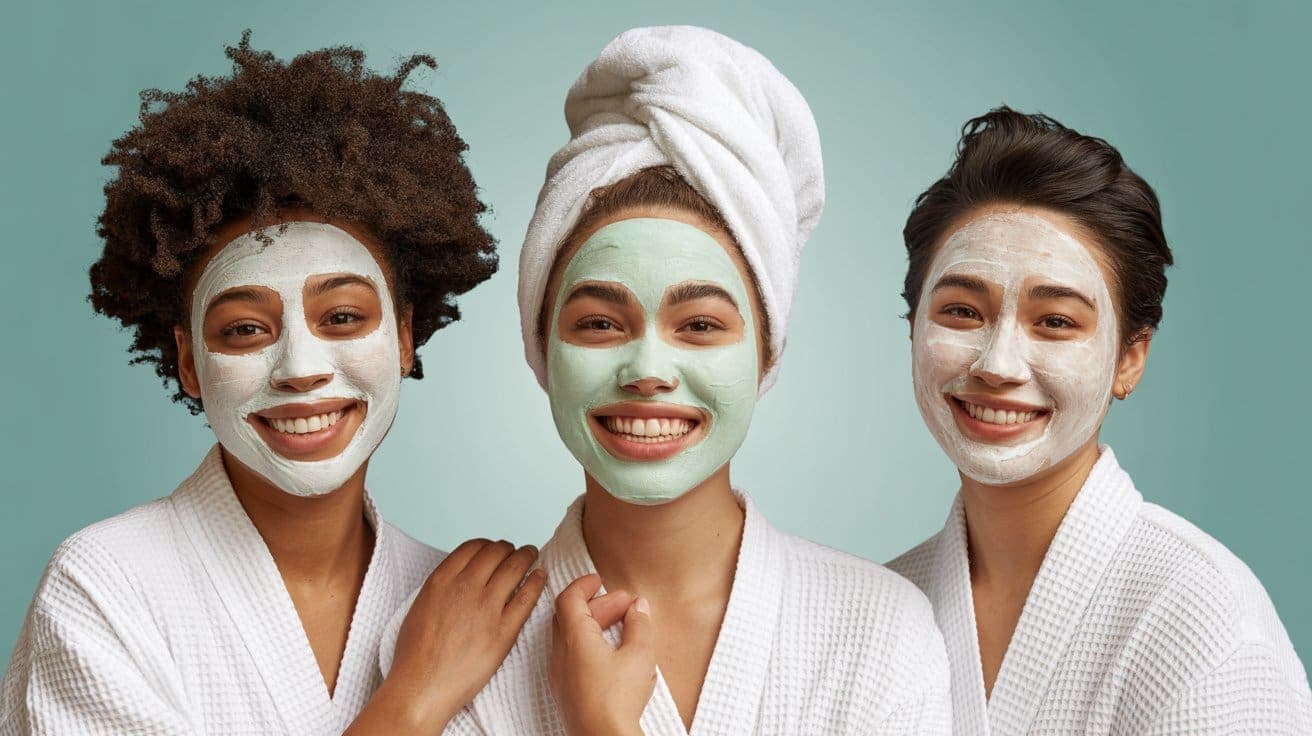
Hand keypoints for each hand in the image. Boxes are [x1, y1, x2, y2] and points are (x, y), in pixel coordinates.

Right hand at [346, 538, 546, 733]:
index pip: (473, 547)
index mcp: (442, 580)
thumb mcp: (421, 607)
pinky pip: (527, 597)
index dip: (488, 544)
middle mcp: (465, 587)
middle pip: (496, 552)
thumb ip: (442, 588)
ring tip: (532, 555)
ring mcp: (486, 607)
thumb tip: (457, 580)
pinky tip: (540, 576)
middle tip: (517, 551)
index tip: (495, 549)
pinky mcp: (504, 630)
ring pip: (514, 568)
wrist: (422, 686)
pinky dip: (536, 581)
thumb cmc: (415, 655)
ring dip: (526, 556)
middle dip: (509, 548)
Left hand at [548, 573, 653, 735]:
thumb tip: (639, 607)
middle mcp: (560, 653)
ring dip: (593, 626)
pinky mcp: (565, 691)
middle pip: (569, 616)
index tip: (599, 580)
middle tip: (624, 605)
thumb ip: (639, 625)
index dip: (583, 584)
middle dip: (597, 605)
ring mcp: (559, 674)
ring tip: (623, 629)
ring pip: (569, 637)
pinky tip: (612, 655)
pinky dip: (587, 645)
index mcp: (575, 638)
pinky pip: (570, 657)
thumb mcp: (640, 655)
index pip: (568, 598)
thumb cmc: (618, 700)